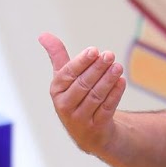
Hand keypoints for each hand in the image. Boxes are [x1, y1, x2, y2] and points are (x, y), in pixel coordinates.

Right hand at [40, 33, 125, 154]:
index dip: (81, 62)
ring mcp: (80, 118)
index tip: (94, 50)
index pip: (67, 75)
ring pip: (96, 96)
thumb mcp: (65, 78)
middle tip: (110, 54)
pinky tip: (122, 81)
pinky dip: (115, 94)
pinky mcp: (96, 126)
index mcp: (56, 90)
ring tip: (118, 66)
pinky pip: (107, 108)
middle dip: (97, 69)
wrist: (89, 132)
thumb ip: (58, 56)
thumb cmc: (76, 96)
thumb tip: (43, 34)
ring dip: (108, 80)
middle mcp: (65, 105)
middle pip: (83, 85)